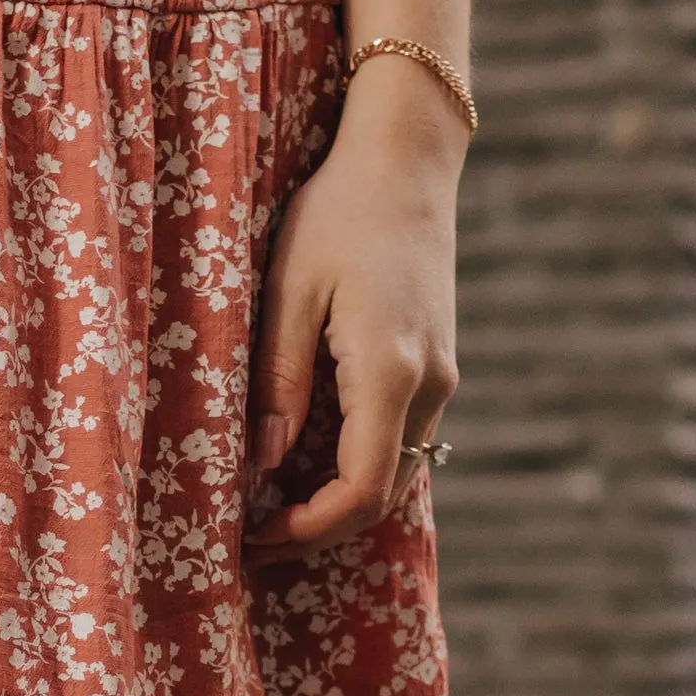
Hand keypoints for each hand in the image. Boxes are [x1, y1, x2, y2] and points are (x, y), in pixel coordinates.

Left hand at [244, 62, 463, 561]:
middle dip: (321, 527)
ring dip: (341, 502)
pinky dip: (361, 469)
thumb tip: (265, 462)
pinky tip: (310, 464)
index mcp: (389, 370)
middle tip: (253, 534)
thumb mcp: (287, 292)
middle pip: (383, 495)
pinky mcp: (439, 364)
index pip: (360, 489)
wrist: (406, 161)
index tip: (255, 531)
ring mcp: (442, 376)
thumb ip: (279, 382)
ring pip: (399, 473)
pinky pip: (404, 441)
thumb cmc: (337, 213)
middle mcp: (429, 384)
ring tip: (274, 506)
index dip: (310, 526)